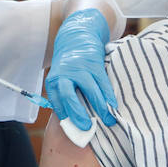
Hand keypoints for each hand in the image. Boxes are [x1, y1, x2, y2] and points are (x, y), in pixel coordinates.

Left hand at [45, 8, 116, 130]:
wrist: (77, 36)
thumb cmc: (69, 66)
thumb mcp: (61, 79)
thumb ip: (65, 97)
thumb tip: (75, 124)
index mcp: (54, 81)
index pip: (57, 103)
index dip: (66, 117)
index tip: (75, 131)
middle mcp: (64, 74)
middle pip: (68, 96)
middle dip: (77, 113)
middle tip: (87, 127)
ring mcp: (80, 68)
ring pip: (90, 90)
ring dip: (100, 107)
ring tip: (108, 121)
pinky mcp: (94, 64)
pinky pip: (103, 83)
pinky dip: (109, 96)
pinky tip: (113, 106)